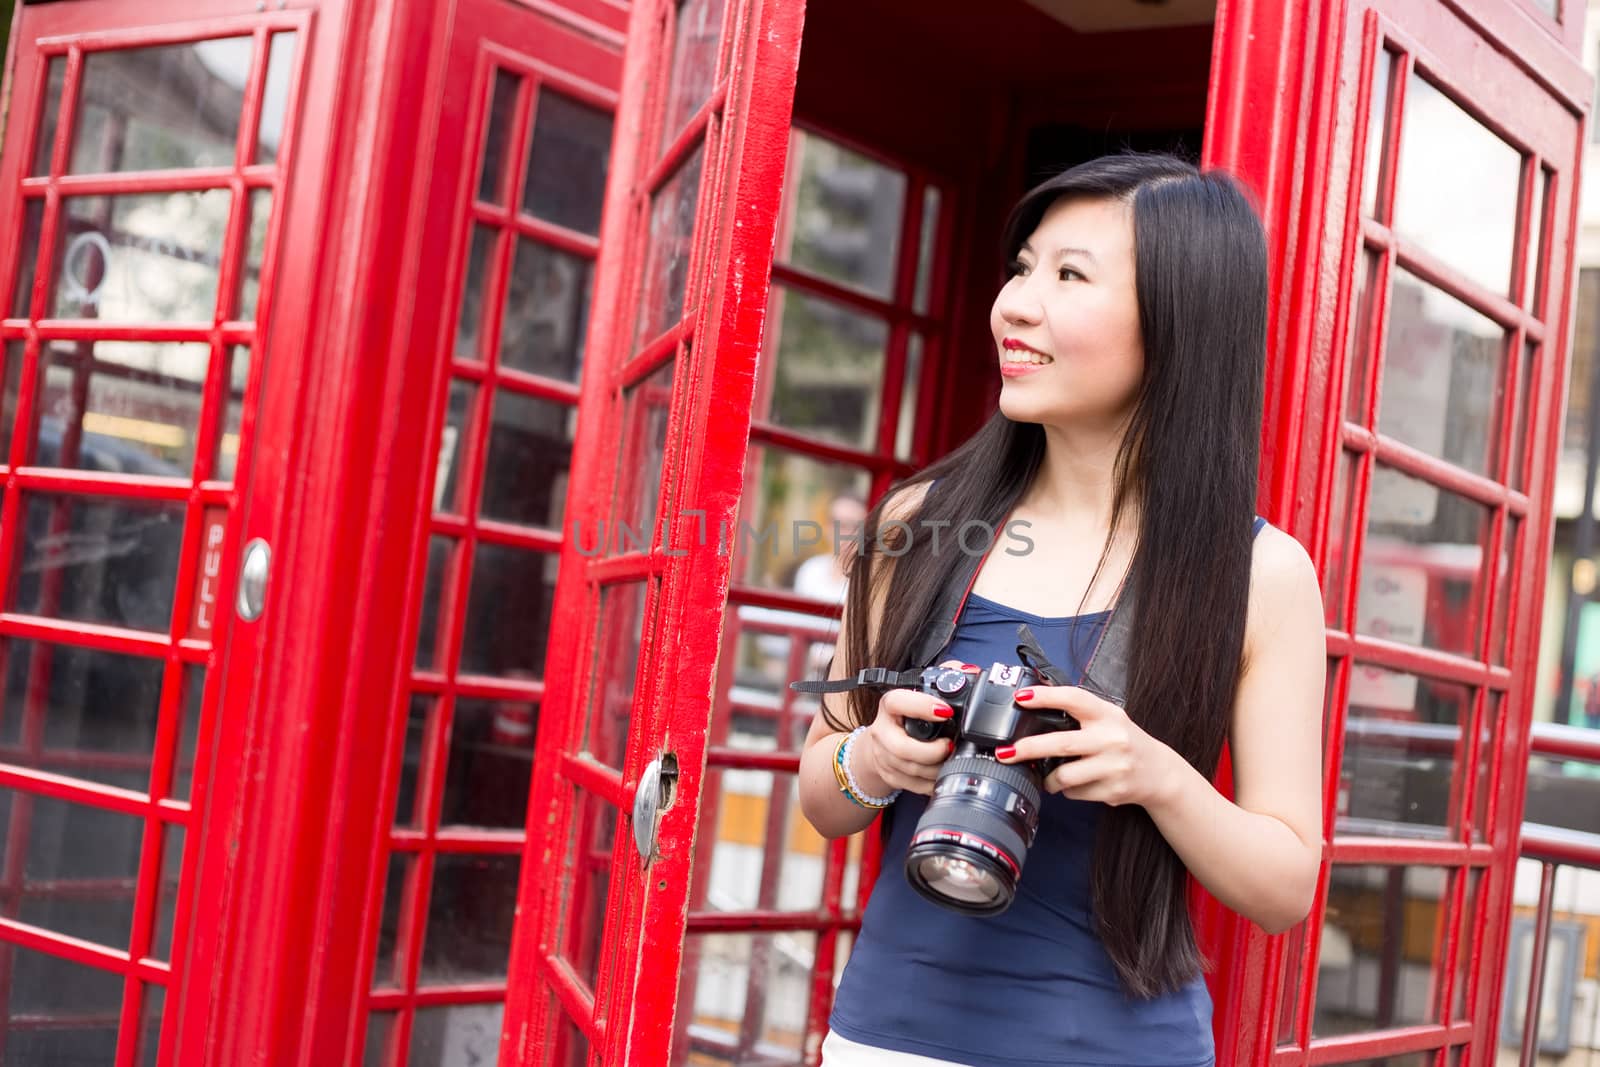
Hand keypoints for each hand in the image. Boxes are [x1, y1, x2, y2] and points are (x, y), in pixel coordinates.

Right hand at [855, 660, 977, 795]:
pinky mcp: (891, 776)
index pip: (897, 702)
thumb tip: (968, 671)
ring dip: (936, 769)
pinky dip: (933, 783)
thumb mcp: (919, 692)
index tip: (946, 711)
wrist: (879, 744)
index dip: (921, 706)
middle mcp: (882, 732)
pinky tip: (942, 775)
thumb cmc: (905, 715)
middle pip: (902, 748)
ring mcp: (884, 757)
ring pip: (911, 770)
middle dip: (931, 752)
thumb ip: (944, 676)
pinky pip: (915, 786)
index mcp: (890, 707)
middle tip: (950, 746)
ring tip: (951, 760)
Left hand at [994, 685, 1181, 807]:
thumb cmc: (1124, 740)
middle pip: (1061, 743)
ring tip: (1047, 778)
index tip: (1020, 698)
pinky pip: (1075, 793)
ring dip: (1048, 779)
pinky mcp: (1113, 790)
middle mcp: (1112, 738)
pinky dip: (1068, 791)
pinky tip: (1076, 785)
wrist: (1159, 772)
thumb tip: (1033, 701)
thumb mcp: (1108, 717)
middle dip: (1028, 748)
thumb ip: (1078, 711)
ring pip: (1065, 775)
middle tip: (1006, 752)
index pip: (1073, 699)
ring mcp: (1114, 766)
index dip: (1045, 696)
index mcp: (1107, 715)